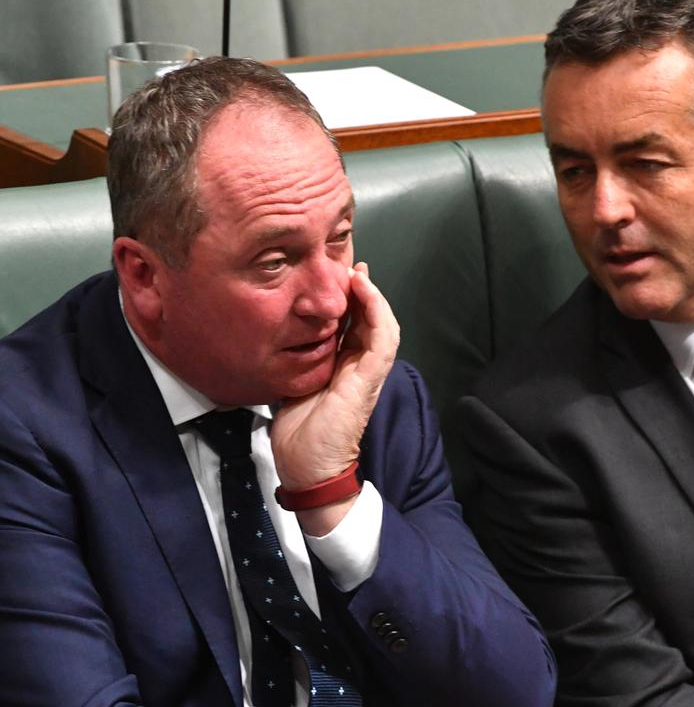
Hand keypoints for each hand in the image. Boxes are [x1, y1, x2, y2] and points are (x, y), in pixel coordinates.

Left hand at [270, 262, 398, 530]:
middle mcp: (359, 365)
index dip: (348, 298)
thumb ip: (294, 359)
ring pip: (381, 323)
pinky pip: (382, 338)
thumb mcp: (293, 382)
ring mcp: (368, 372)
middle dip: (362, 289)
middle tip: (349, 263)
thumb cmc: (300, 433)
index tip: (335, 273)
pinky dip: (376, 311)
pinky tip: (364, 291)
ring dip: (372, 295)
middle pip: (369, 318)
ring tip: (358, 272)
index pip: (352, 324)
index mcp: (344, 366)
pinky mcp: (370, 378)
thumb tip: (276, 337)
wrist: (308, 466)